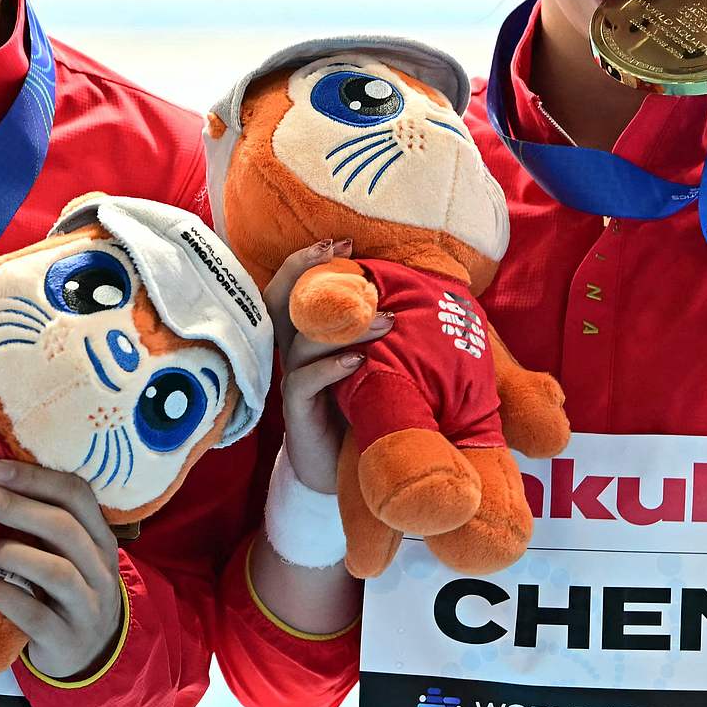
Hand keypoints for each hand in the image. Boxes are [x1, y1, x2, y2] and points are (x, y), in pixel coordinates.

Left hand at [0, 460, 124, 680]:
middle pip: (62, 527)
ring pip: (56, 571)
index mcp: (100, 537)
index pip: (75, 494)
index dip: (33, 477)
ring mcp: (89, 606)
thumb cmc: (67, 592)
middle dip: (11, 505)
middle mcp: (101, 568)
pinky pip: (37, 615)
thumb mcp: (67, 555)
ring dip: (11, 553)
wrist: (90, 654)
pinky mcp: (67, 640)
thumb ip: (42, 526)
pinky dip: (6, 596)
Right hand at [262, 240, 392, 493]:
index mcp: (311, 336)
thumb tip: (426, 296)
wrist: (350, 465)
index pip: (296, 289)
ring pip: (303, 341)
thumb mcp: (377, 362)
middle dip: (304, 271)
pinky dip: (331, 367)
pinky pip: (305, 381)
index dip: (310, 262)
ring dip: (345, 325)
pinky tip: (358, 361)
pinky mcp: (297, 410)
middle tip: (339, 252)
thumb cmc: (365, 405)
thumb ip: (385, 333)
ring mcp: (294, 380)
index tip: (343, 242)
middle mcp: (296, 353)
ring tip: (386, 321)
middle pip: (280, 302)